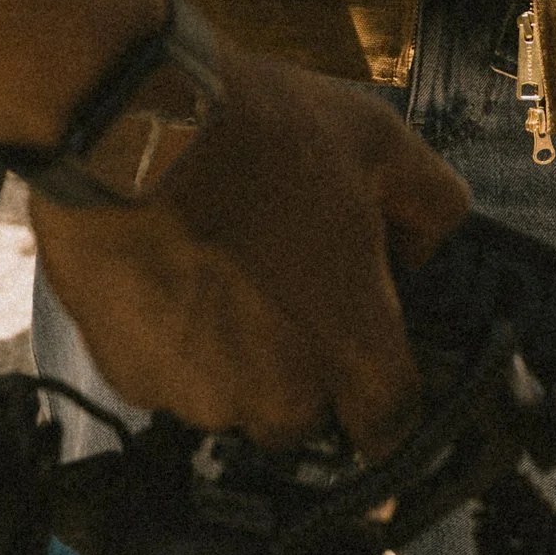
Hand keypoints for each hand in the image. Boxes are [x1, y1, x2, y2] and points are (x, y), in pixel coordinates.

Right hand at [32, 46, 467, 455]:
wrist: (126, 127)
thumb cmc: (255, 132)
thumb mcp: (379, 140)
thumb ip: (430, 205)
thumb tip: (422, 248)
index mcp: (350, 348)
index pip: (391, 427)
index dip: (383, 393)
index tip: (369, 359)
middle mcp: (279, 396)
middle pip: (305, 412)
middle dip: (300, 360)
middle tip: (281, 282)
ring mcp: (199, 395)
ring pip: (233, 397)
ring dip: (233, 353)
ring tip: (217, 267)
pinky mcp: (132, 378)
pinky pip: (169, 377)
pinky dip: (173, 340)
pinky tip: (170, 272)